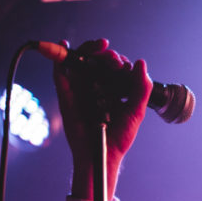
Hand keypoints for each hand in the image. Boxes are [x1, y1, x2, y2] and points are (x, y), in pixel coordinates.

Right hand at [53, 38, 153, 199]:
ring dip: (89, 50)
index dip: (119, 61)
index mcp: (113, 90)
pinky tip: (66, 46)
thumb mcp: (135, 112)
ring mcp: (80, 90)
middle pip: (96, 60)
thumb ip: (141, 89)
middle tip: (115, 60)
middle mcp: (96, 87)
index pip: (114, 66)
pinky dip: (60, 58)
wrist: (103, 155)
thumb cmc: (119, 137)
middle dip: (106, 54)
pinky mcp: (66, 96)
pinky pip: (60, 74)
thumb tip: (141, 63)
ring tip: (101, 48)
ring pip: (80, 61)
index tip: (125, 66)